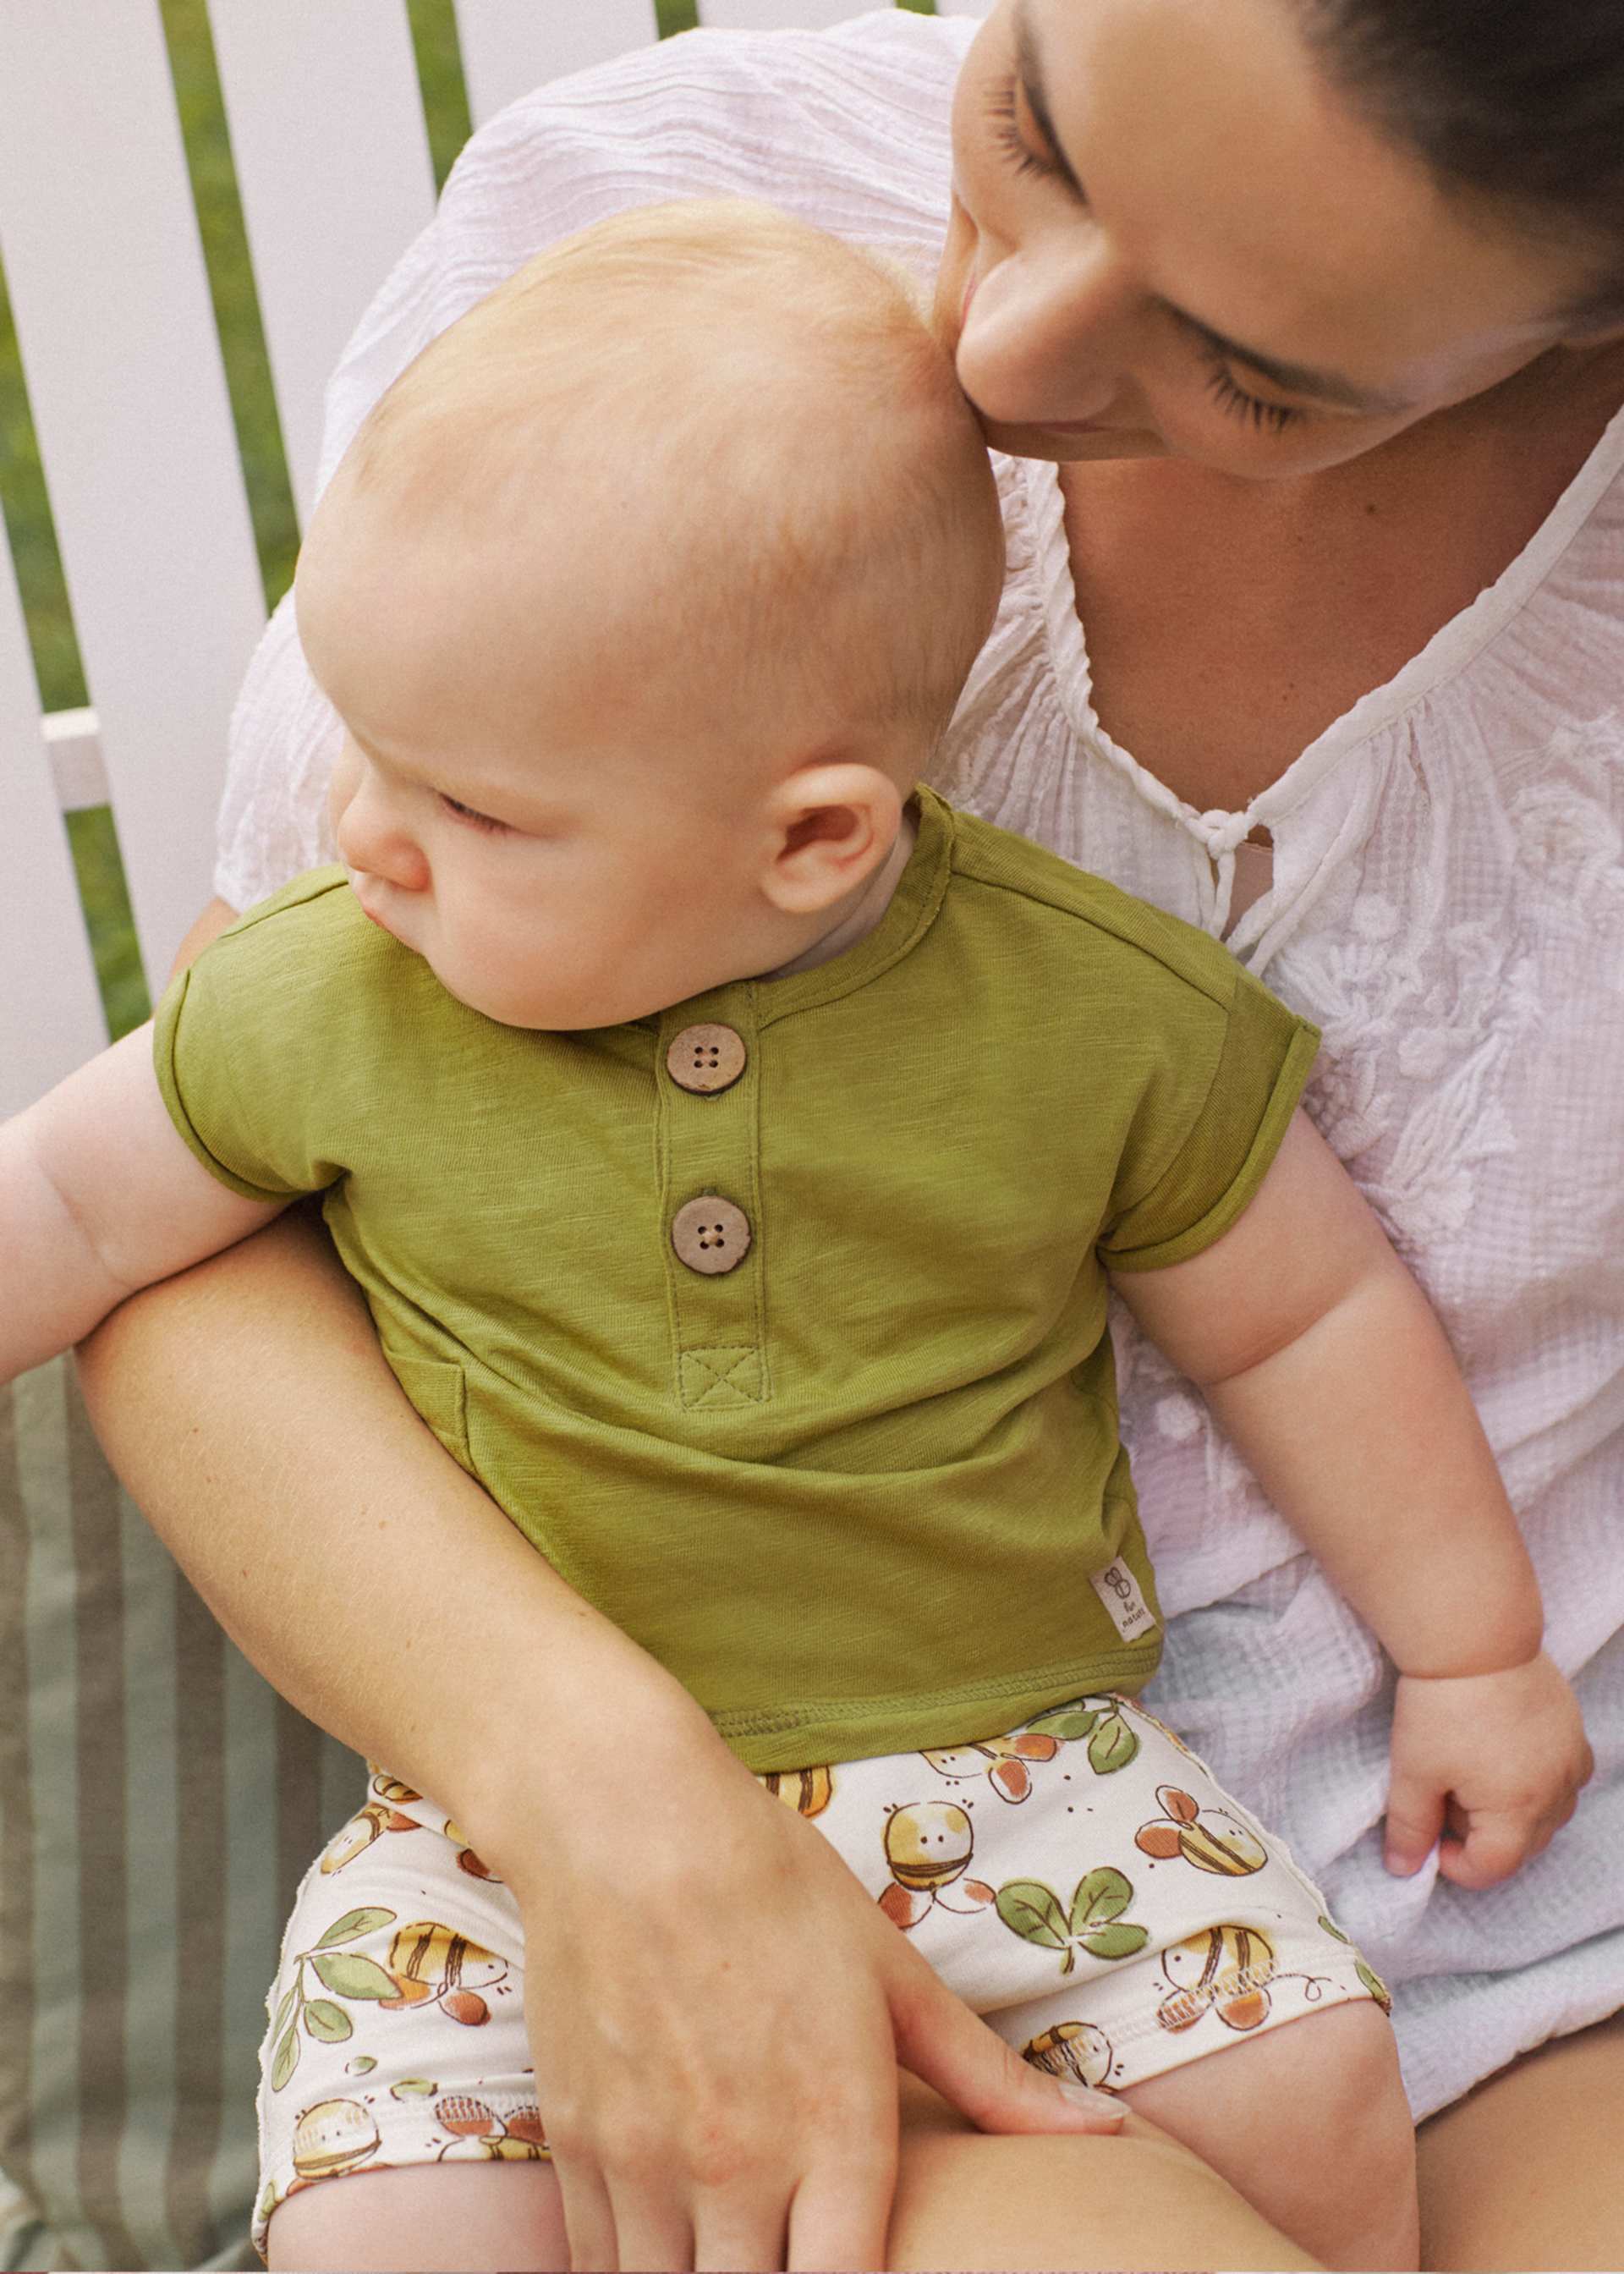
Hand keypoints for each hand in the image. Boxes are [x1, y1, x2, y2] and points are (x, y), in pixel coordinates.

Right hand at [500, 1717, 1122, 2271]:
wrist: (630, 1819)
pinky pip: (601, 2264)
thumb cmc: (774, 1886)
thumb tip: (1107, 2132)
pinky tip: (670, 2254)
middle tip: (798, 2258)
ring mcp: (650, 2161)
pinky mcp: (580, 2145)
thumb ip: (990, 2079)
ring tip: (738, 2256)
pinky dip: (633, 2273)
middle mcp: (741, 2165)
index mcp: (837, 2130)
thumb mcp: (894, 1974)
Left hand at [1384, 1651, 1591, 1885]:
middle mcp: (1557, 1793)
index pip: (1492, 1868)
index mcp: (1518, 1812)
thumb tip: (1403, 1868)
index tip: (1428, 1833)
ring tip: (1467, 1772)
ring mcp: (1572, 1761)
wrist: (1474, 1637)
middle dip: (1480, 1835)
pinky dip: (1535, 1782)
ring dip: (1509, 1811)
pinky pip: (1563, 1779)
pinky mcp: (1574, 1732)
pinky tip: (1499, 1753)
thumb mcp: (1413, 1772)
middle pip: (1522, 1845)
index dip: (1455, 1863)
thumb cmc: (1442, 1706)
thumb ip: (1410, 1827)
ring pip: (1546, 1814)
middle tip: (1443, 1796)